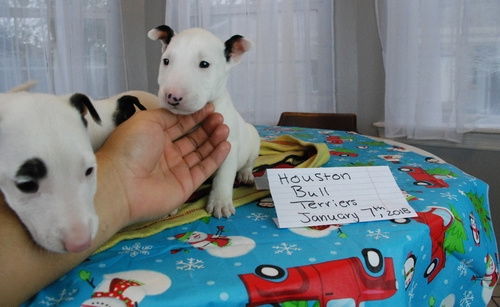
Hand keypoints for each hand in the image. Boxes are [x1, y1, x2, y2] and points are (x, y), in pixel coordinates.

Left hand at [96, 103, 229, 225]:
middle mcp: (166, 153)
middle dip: (207, 127)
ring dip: (214, 140)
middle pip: (192, 138)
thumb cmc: (130, 148)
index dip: (195, 116)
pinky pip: (204, 169)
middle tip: (220, 117)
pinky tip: (226, 145)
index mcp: (154, 137)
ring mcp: (176, 170)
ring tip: (225, 128)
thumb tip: (183, 113)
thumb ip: (168, 116)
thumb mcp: (147, 121)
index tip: (210, 107)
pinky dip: (216, 158)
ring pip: (200, 153)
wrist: (121, 184)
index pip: (179, 124)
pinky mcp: (186, 185)